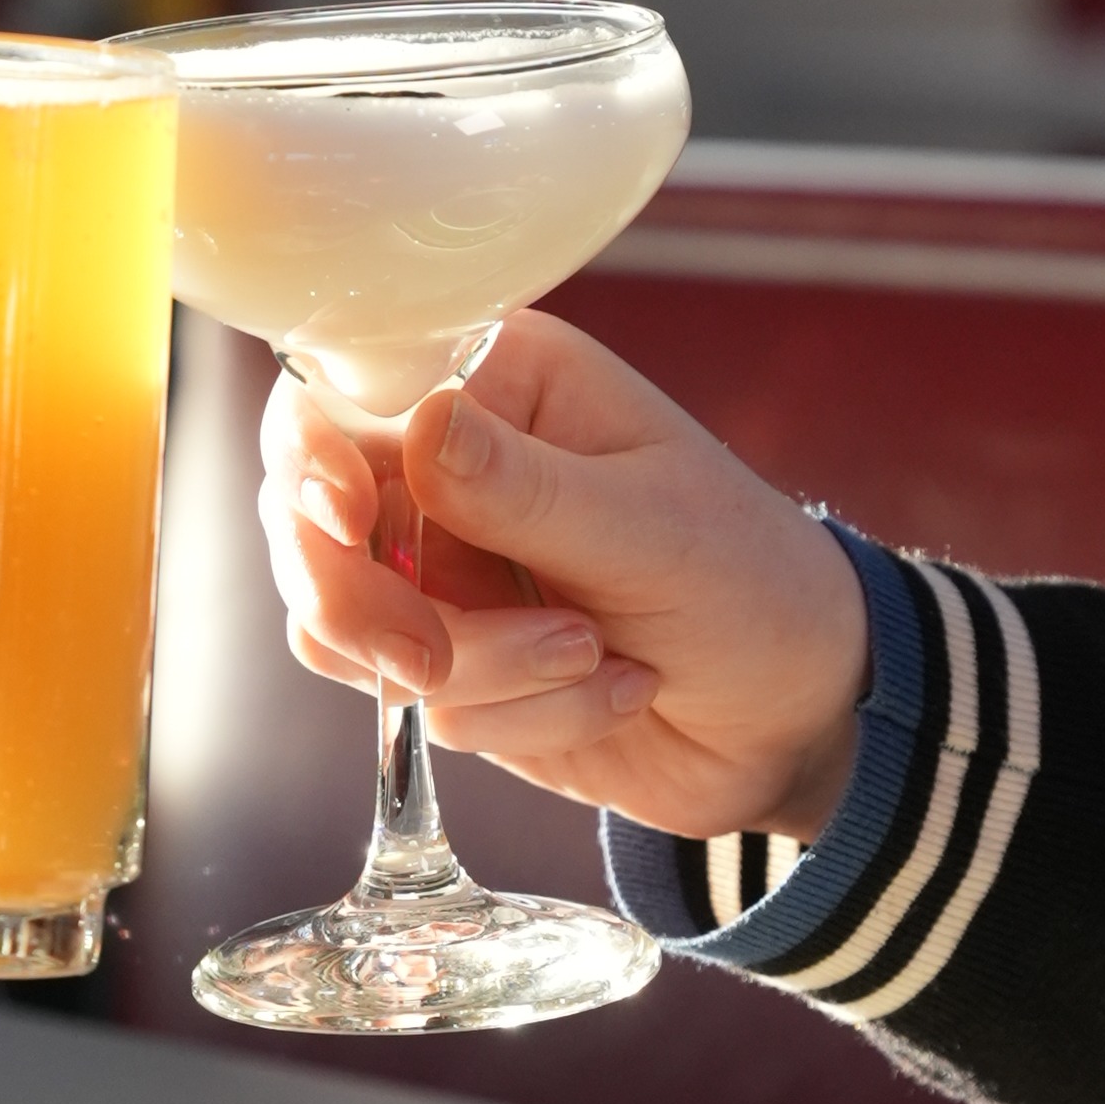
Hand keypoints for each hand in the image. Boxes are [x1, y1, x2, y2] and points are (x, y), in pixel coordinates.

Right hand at [261, 309, 868, 841]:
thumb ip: (525, 489)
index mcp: (493, 386)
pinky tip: (610, 692)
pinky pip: (416, 706)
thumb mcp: (650, 530)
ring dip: (478, 672)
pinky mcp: (450, 666)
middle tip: (438, 661)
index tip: (344, 521)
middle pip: (307, 527)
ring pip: (349, 634)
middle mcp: (446, 472)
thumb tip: (418, 427)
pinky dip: (513, 717)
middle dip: (370, 607)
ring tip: (595, 659)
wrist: (797, 717)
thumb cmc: (750, 584)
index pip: (338, 399)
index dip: (309, 463)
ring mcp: (439, 575)